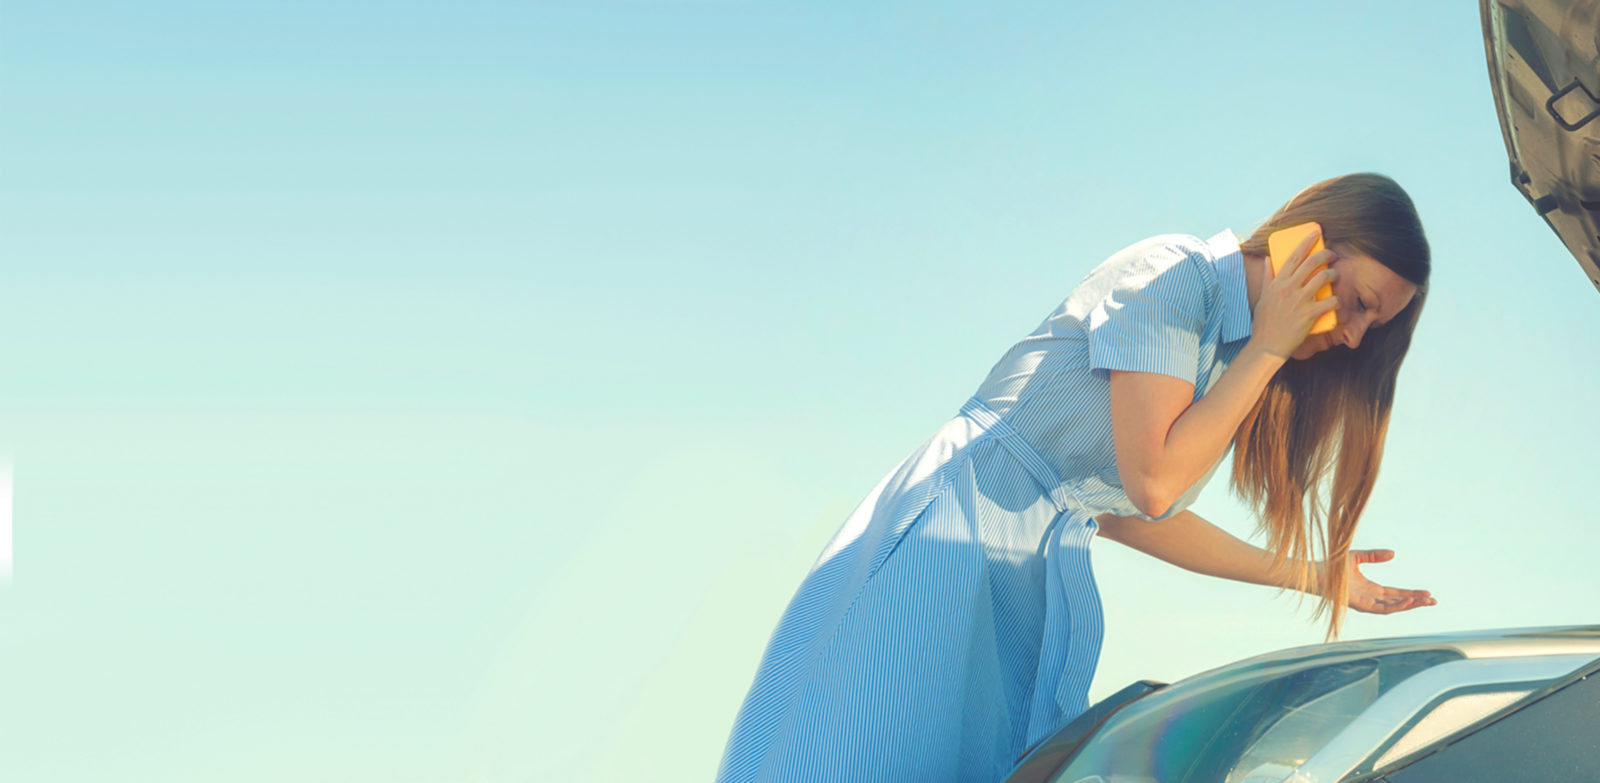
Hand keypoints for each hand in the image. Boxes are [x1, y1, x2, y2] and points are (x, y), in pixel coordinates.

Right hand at [1250, 227, 1340, 359]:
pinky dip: (1337, 300)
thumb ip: (1267, 277)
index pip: (1294, 256)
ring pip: (1323, 278)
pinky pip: (1331, 302)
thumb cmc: (1264, 322)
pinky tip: (1338, 301)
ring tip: (1336, 275)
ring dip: (1333, 274)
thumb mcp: (1263, 297)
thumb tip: (1267, 260)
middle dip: (1326, 254)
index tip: (1316, 233)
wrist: (1267, 345)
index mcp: (1277, 282)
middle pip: (1312, 263)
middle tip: (1332, 254)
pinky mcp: (1309, 314)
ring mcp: (1300, 301)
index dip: (1306, 242)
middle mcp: (1289, 288)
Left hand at [1328, 549, 1436, 614]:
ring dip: (1410, 605)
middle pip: (1398, 602)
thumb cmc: (1332, 566)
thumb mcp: (1357, 557)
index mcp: (1371, 589)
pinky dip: (1397, 606)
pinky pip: (1382, 609)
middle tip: (1433, 600)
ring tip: (1425, 601)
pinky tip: (1409, 601)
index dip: (1411, 594)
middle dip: (1416, 602)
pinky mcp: (1361, 606)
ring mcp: (1366, 603)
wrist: (1317, 573)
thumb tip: (1393, 553)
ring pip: (1393, 608)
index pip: (1395, 594)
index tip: (1427, 593)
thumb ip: (1374, 555)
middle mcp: (1370, 598)